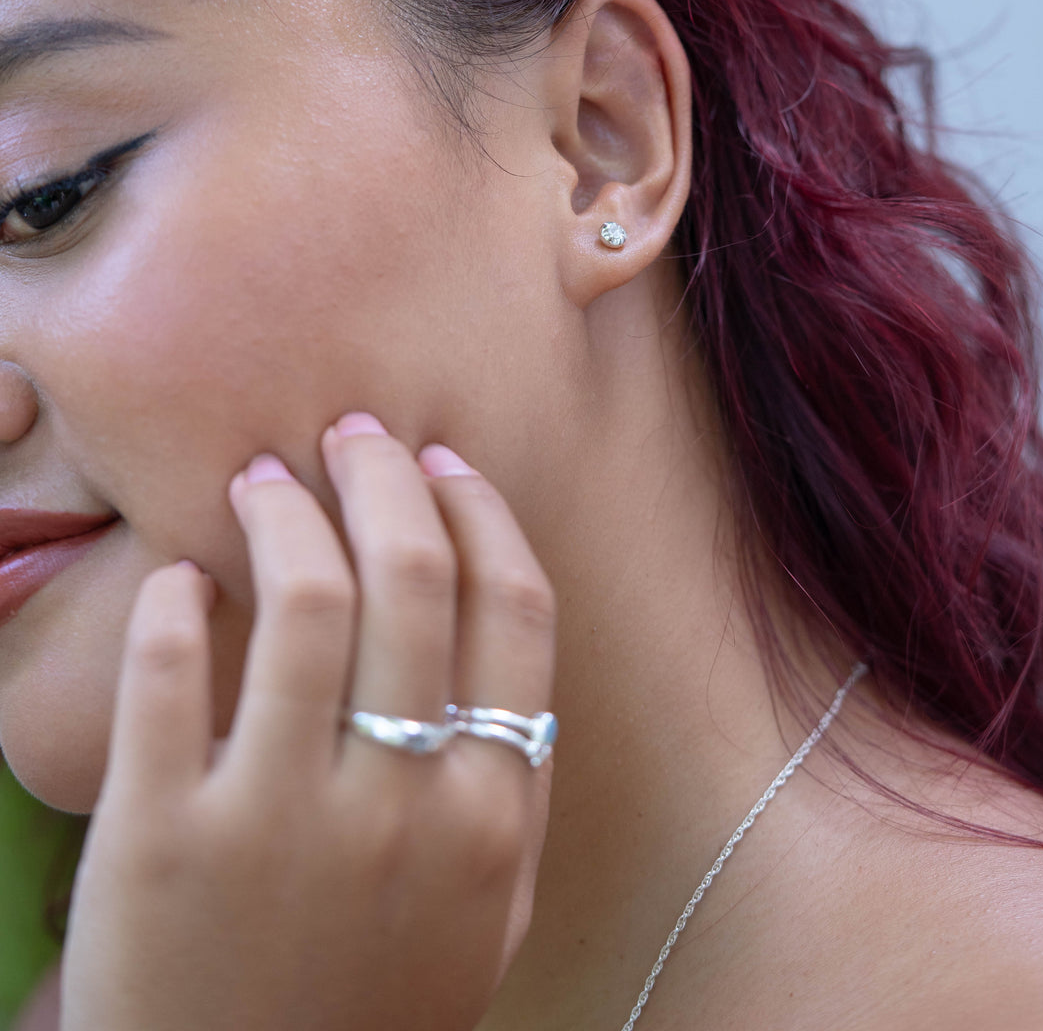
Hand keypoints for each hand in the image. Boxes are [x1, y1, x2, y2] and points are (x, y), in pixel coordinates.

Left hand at [60, 416, 555, 1030]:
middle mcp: (401, 808)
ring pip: (303, 599)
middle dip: (383, 475)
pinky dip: (174, 600)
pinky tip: (182, 581)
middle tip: (350, 438)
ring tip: (263, 480)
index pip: (513, 608)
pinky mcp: (159, 844)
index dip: (478, 509)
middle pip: (413, 577)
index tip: (442, 460)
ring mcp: (279, 824)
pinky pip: (167, 672)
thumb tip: (501, 614)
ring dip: (283, 512)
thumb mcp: (488, 908)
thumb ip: (513, 776)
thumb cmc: (374, 1001)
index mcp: (493, 817)